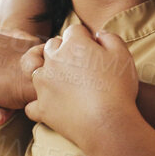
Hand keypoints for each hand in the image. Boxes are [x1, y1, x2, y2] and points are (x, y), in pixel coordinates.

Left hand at [24, 24, 139, 149]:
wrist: (108, 124)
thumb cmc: (118, 88)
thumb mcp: (123, 55)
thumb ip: (109, 38)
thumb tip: (98, 35)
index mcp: (73, 44)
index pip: (74, 31)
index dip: (85, 38)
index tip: (93, 50)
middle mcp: (53, 60)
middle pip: (52, 47)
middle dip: (63, 51)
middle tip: (80, 66)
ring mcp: (44, 84)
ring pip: (37, 71)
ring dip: (48, 74)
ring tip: (64, 84)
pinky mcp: (41, 107)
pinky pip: (32, 104)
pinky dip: (40, 105)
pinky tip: (51, 106)